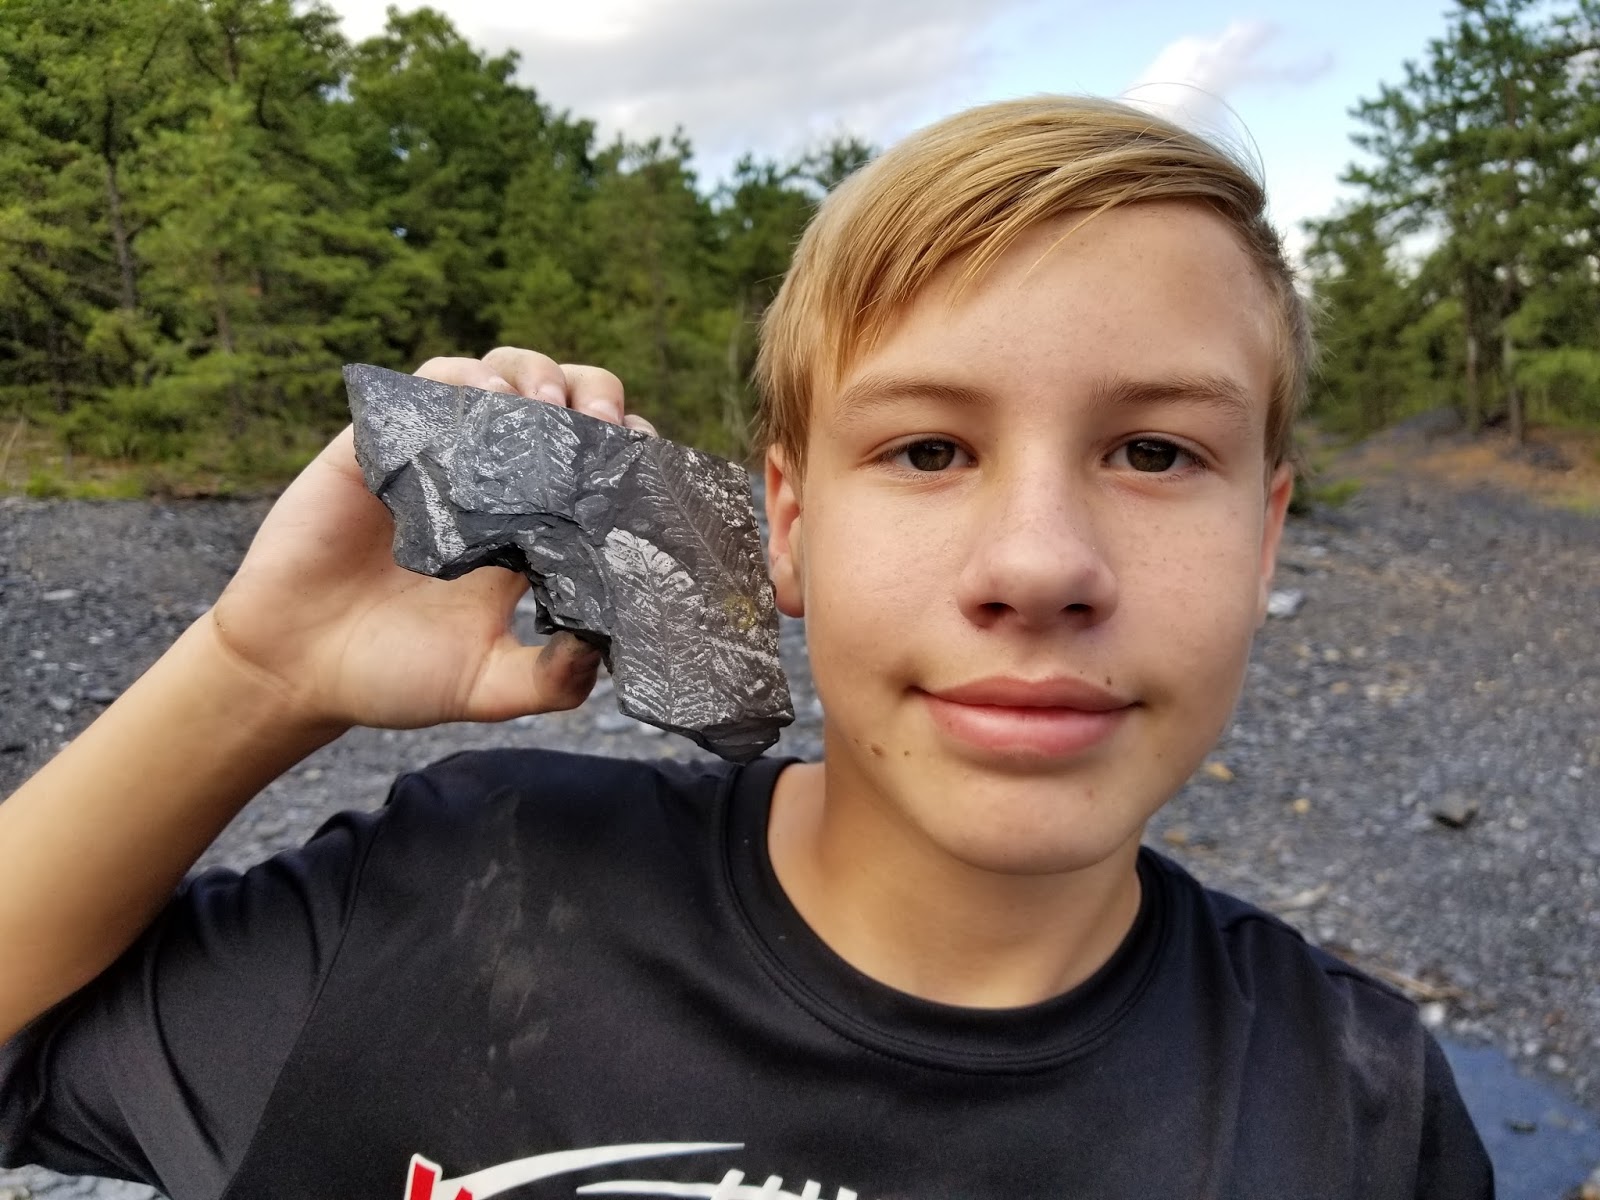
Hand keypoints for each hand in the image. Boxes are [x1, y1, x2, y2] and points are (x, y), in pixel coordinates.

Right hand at [207, 348, 656, 730]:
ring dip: (532, 376)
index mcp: (532, 531)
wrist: (296, 670)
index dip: (628, 450)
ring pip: (499, 375)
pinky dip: (459, 380)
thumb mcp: (488, 686)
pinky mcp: (381, 444)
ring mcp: (437, 455)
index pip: (598, 465)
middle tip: (599, 426)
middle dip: (592, 395)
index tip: (641, 463)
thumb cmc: (394, 677)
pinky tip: (481, 402)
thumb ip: (551, 679)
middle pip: (562, 400)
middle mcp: (493, 483)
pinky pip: (424, 383)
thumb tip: (602, 649)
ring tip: (545, 407)